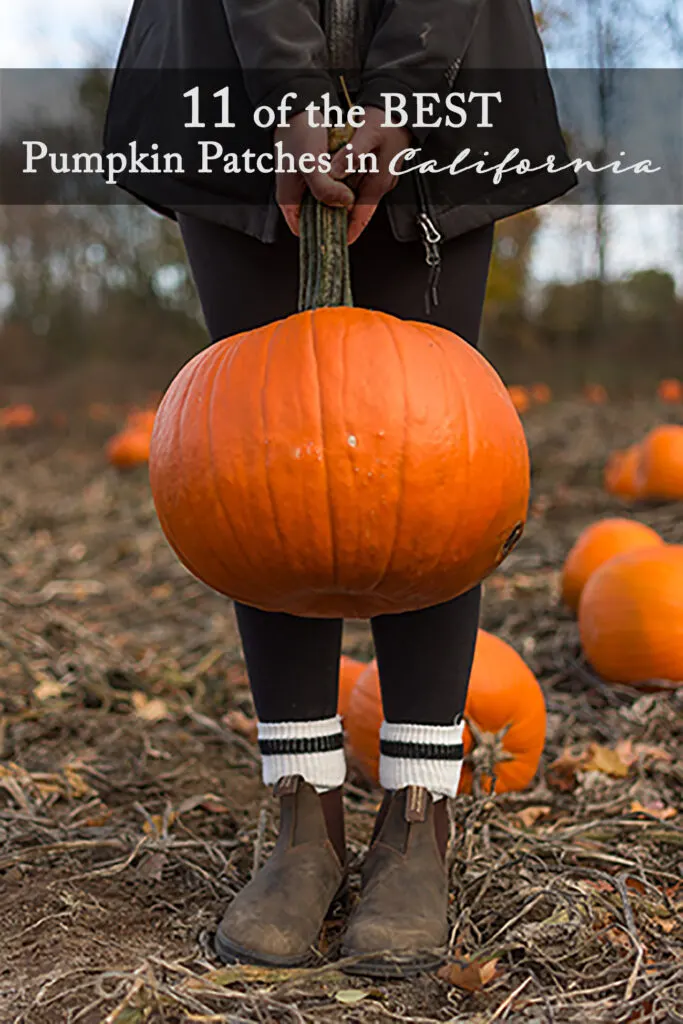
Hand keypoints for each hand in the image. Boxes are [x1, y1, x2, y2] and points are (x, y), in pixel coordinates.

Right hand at [274, 111, 354, 235]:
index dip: (322, 235)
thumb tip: (346, 202)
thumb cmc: (299, 133)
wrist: (301, 104)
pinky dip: (342, 187)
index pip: (304, 233)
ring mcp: (307, 184)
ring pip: (327, 203)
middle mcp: (297, 195)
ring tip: (355, 197)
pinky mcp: (318, 173)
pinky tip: (353, 182)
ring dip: (341, 201)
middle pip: (319, 219)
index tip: (342, 232)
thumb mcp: (311, 165)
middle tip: (353, 212)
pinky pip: (332, 187)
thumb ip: (326, 189)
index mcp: (288, 200)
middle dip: (336, 218)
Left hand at [329, 106, 412, 243]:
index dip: (351, 231)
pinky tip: (331, 182)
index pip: (363, 215)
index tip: (339, 243)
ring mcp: (378, 173)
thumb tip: (334, 172)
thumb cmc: (390, 117)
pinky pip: (356, 181)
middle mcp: (380, 181)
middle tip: (321, 226)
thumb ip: (351, 154)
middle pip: (357, 208)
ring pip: (355, 195)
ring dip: (340, 202)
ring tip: (320, 208)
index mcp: (380, 181)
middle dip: (340, 218)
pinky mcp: (374, 164)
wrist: (402, 102)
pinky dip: (343, 186)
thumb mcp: (368, 134)